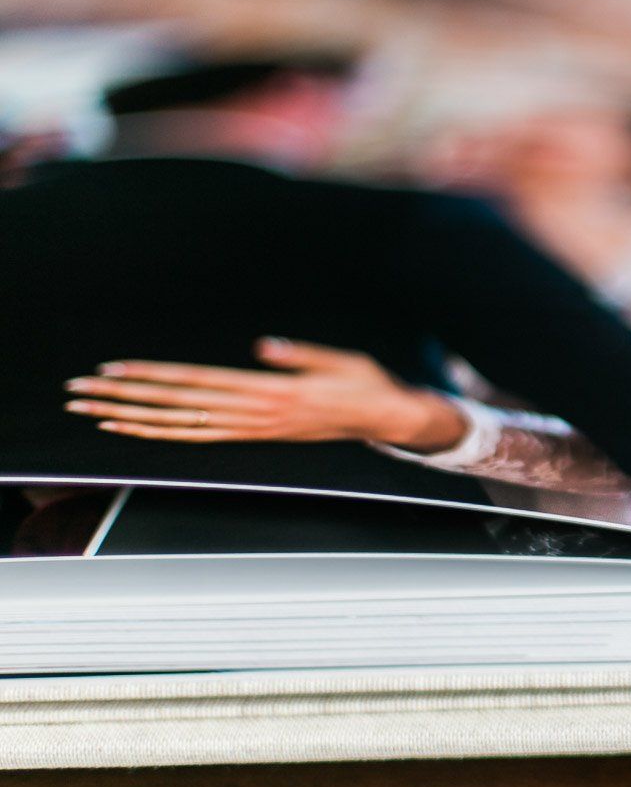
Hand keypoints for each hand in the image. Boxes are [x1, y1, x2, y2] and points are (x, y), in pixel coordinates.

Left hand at [64, 338, 468, 451]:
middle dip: (129, 399)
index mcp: (274, 392)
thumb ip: (301, 356)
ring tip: (97, 413)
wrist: (390, 419)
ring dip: (138, 420)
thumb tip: (265, 347)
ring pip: (185, 427)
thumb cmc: (368, 384)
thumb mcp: (342, 360)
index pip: (200, 383)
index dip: (155, 377)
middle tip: (84, 392)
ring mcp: (256, 430)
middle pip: (181, 407)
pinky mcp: (259, 436)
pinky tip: (140, 430)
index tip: (116, 370)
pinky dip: (167, 436)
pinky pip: (203, 439)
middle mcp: (259, 415)